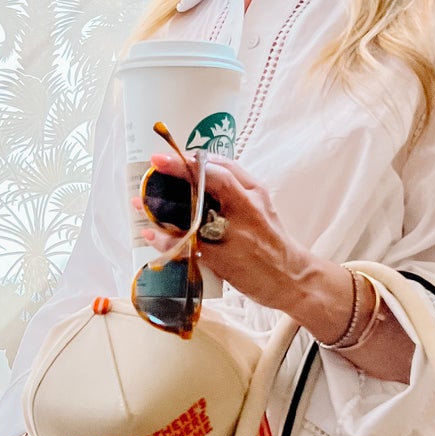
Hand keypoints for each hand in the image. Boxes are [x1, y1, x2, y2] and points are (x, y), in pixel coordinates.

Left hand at [139, 152, 414, 381]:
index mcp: (254, 193)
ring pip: (193, 213)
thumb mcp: (262, 207)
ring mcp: (235, 233)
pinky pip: (189, 245)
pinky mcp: (224, 258)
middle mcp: (246, 208)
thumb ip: (236, 190)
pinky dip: (167, 240)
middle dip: (175, 174)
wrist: (294, 279)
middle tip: (150, 172)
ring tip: (140, 204)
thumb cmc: (273, 242)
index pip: (221, 167)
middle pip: (207, 182)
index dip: (190, 159)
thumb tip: (201, 173)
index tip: (164, 156)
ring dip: (163, 208)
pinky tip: (152, 236)